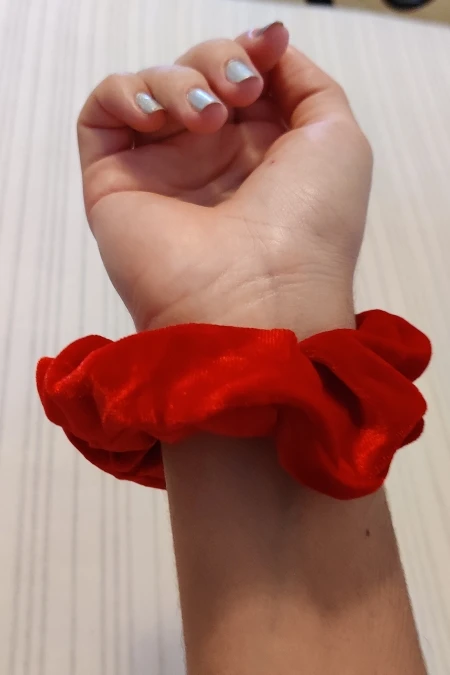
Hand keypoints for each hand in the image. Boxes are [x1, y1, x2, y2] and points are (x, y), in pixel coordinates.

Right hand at [78, 23, 371, 335]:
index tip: (265, 49)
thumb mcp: (337, 140)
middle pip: (197, 74)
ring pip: (152, 88)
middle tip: (238, 93)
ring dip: (179, 81)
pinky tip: (158, 119)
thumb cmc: (310, 225)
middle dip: (218, 60)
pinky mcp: (114, 184)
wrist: (258, 297)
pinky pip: (100, 115)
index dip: (249, 52)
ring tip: (205, 118)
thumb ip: (306, 84)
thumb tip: (269, 48)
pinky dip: (124, 95)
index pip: (240, 79)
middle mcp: (209, 159)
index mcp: (260, 152)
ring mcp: (161, 171)